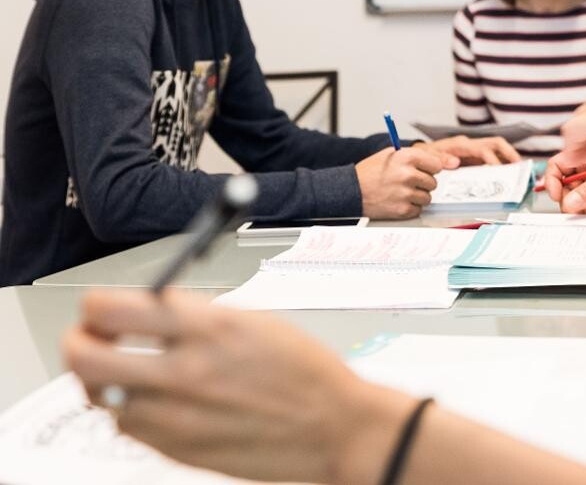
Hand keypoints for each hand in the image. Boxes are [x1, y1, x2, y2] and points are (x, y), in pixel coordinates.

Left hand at [63, 290, 414, 483]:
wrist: (334, 426)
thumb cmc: (305, 372)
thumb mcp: (253, 319)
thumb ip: (195, 313)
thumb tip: (148, 307)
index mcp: (208, 328)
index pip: (110, 308)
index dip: (96, 307)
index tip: (101, 310)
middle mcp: (186, 371)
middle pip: (85, 357)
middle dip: (79, 343)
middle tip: (92, 340)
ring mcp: (178, 416)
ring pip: (102, 397)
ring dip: (109, 381)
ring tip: (130, 373)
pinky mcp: (178, 450)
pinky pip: (129, 427)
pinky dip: (134, 412)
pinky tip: (160, 401)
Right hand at [357, 146, 443, 218]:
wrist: (351, 191)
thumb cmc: (370, 172)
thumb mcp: (391, 154)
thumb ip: (416, 156)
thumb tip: (440, 162)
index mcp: (407, 157)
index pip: (436, 165)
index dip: (430, 169)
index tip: (424, 171)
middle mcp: (408, 175)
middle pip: (433, 183)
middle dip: (422, 184)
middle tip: (407, 183)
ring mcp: (405, 193)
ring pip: (427, 198)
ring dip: (417, 197)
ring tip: (401, 192)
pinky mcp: (402, 210)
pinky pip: (418, 210)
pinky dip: (410, 208)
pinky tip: (398, 201)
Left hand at [415, 135, 520, 165]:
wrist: (419, 156)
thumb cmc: (424, 156)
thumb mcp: (426, 157)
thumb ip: (439, 158)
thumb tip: (455, 162)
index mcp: (460, 145)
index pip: (482, 149)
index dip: (492, 159)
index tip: (498, 171)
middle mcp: (470, 145)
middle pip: (496, 143)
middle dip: (509, 153)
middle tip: (520, 166)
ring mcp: (474, 151)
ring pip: (497, 149)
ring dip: (509, 157)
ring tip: (519, 170)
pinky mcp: (475, 158)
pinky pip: (493, 158)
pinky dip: (503, 164)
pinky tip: (508, 174)